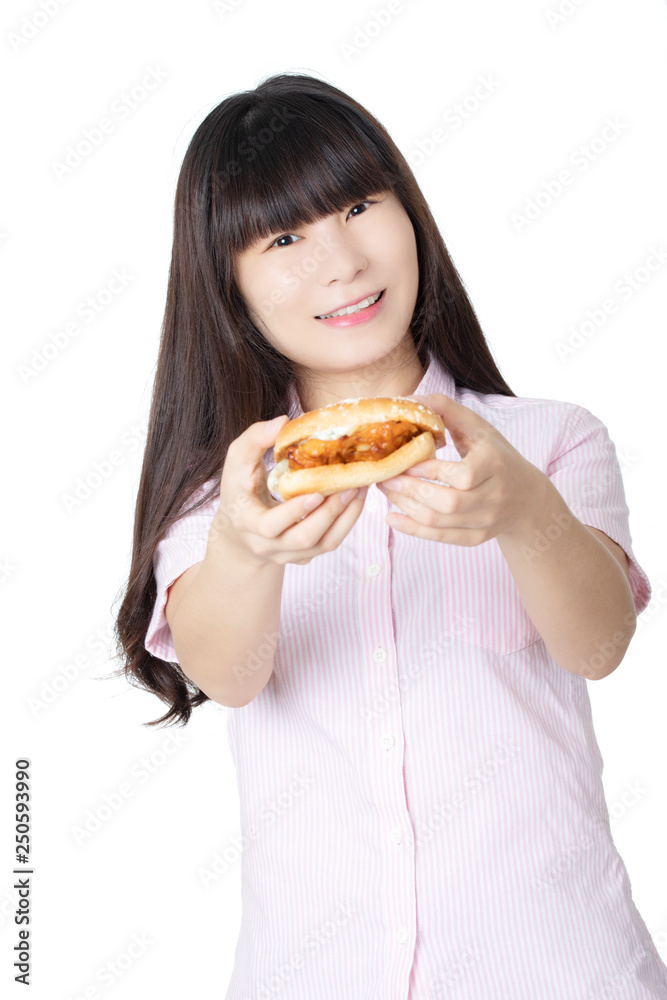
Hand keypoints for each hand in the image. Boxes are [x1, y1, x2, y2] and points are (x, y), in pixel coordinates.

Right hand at [211, 415, 368, 565]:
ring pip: (322, 544)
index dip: (294, 512)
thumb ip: (254, 439)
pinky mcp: (304, 556)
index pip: (270, 526)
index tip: (316, 493)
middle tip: (350, 486)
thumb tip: (283, 421)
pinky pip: (329, 544)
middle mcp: (267, 545)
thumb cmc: (240, 489)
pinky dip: (347, 523)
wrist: (239, 532)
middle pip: (303, 539)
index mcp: (247, 522)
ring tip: (359, 489)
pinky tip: (356, 500)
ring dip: (345, 517)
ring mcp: (287, 554)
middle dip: (330, 513)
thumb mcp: (237, 461)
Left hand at [376, 393, 550, 545]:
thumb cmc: (494, 455)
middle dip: (410, 490)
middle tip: (386, 477)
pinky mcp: (476, 538)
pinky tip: (391, 517)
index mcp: (495, 465)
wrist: (525, 496)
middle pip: (448, 502)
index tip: (407, 462)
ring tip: (387, 490)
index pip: (462, 475)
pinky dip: (412, 529)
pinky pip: (440, 538)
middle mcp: (495, 497)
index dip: (430, 471)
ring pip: (439, 521)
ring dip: (406, 506)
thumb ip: (445, 409)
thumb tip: (409, 400)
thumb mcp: (478, 428)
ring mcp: (486, 521)